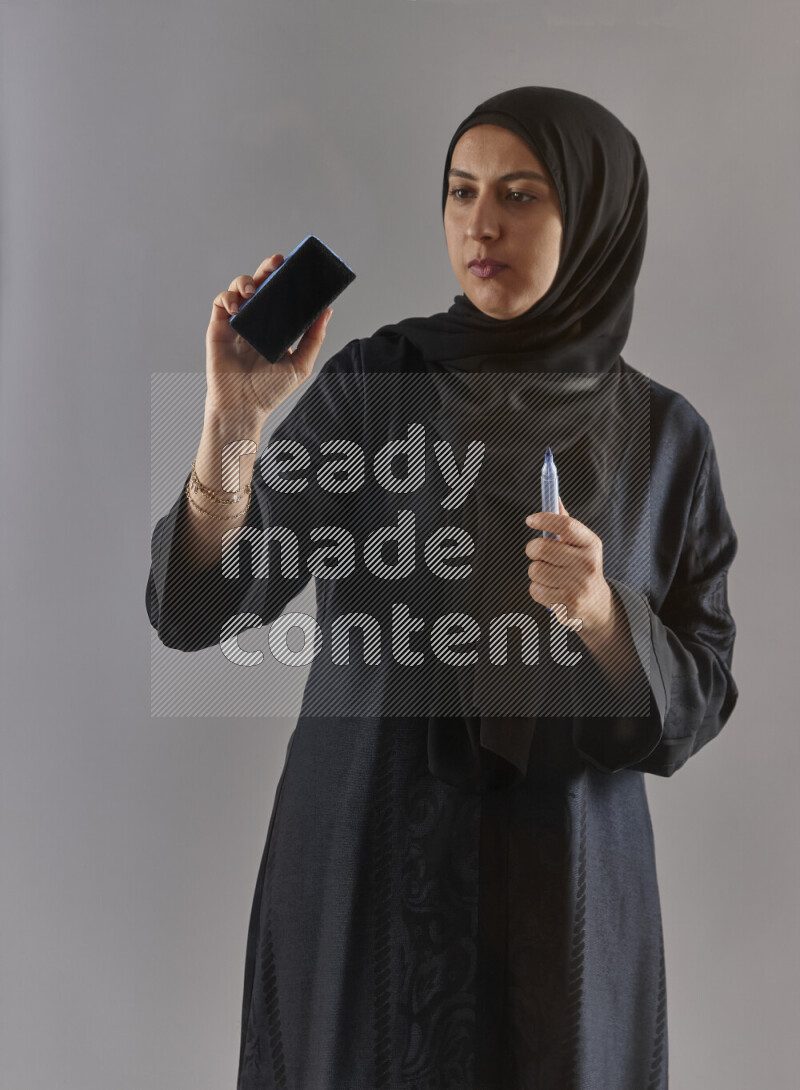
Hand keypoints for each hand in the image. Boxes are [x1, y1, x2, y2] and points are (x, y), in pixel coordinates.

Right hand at [205, 253, 332, 424]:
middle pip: (262, 284)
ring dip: (247, 281)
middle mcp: (257, 320)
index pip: (282, 296)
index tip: (299, 267)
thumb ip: (313, 338)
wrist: (243, 407)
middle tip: (279, 261)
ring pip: (240, 288)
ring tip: (255, 290)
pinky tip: (238, 307)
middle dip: (269, 268)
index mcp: (276, 326)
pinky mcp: (219, 327)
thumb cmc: (270, 391)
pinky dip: (228, 297)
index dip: (288, 279)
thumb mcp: (300, 364)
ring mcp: (238, 322)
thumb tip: (327, 310)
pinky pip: (221, 302)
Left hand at [524, 498, 613, 635]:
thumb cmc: (582, 567)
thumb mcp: (580, 544)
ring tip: (550, 575)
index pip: (565, 525)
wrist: (596, 604)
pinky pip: (535, 590)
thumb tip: (554, 498)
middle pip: (541, 547)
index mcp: (591, 544)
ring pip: (535, 570)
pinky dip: (538, 589)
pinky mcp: (567, 604)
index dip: (544, 519)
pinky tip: (551, 590)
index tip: (530, 520)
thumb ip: (565, 524)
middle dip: (533, 549)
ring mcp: (579, 585)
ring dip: (536, 572)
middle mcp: (588, 564)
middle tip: (539, 554)